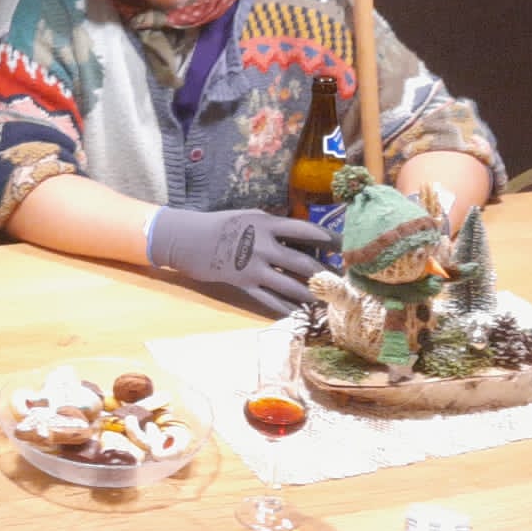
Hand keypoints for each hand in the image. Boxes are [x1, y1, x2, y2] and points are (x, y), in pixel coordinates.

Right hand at [145, 208, 331, 316]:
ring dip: (309, 294)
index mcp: (266, 224)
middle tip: (339, 280)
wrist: (187, 239)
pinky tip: (298, 313)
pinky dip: (285, 308)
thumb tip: (298, 234)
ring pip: (289, 285)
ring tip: (324, 300)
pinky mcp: (243, 284)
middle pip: (302, 261)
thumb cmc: (219, 224)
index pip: (305, 230)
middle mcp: (263, 245)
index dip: (327, 237)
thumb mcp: (249, 216)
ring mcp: (253, 267)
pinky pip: (269, 299)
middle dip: (323, 272)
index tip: (344, 244)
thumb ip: (273, 224)